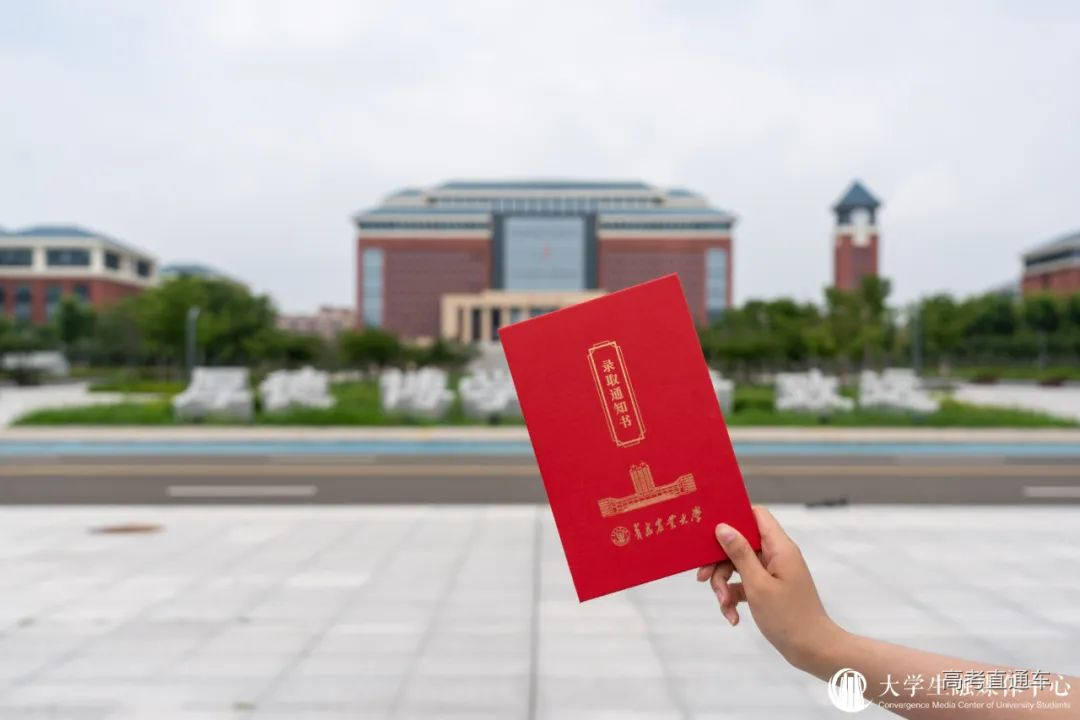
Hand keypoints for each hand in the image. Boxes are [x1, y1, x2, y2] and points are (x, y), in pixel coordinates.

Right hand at [695, 505, 841, 671]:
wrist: (812, 650)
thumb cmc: (788, 617)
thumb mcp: (758, 584)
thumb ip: (740, 554)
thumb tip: (723, 527)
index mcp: (779, 547)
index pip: (755, 515)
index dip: (733, 516)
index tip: (710, 529)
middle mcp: (776, 555)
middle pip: (740, 544)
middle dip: (719, 563)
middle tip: (703, 578)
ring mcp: (772, 572)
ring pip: (738, 567)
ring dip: (725, 586)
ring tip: (724, 606)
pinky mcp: (769, 589)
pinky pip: (744, 584)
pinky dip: (735, 598)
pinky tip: (733, 617)